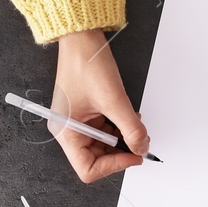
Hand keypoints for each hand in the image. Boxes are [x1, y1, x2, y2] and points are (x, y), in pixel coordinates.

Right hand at [52, 29, 149, 182]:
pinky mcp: (85, 112)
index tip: (134, 155)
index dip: (113, 166)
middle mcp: (68, 130)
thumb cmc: (86, 64)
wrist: (81, 38)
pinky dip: (118, 127)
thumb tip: (142, 147)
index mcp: (65, 132)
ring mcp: (76, 121)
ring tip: (135, 125)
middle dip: (120, 152)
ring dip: (121, 138)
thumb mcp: (114, 100)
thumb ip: (131, 128)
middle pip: (95, 159)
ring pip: (102, 145)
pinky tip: (129, 116)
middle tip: (140, 142)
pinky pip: (104, 129)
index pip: (88, 169)